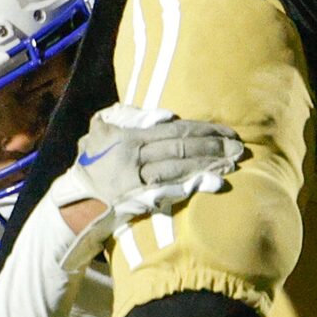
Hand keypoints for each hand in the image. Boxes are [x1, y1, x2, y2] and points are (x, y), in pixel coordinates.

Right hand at [54, 104, 243, 230]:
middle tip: (239, 147)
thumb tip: (165, 115)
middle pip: (181, 149)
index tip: (226, 132)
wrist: (76, 201)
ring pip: (180, 170)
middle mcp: (136, 159)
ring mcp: (139, 182)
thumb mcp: (100, 127)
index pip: (174, 131)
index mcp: (129, 138)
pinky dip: (194, 186)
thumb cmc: (91, 161)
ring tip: (233, 163)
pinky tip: (214, 183)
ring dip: (209, 165)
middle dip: (213, 148)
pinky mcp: (142, 202)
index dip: (203, 131)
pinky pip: (172, 192)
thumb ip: (128, 115)